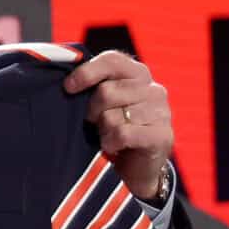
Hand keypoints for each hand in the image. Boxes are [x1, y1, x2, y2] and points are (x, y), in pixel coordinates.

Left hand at [63, 49, 174, 201]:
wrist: (136, 168)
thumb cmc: (114, 129)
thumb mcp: (103, 103)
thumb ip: (93, 86)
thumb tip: (66, 80)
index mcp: (138, 74)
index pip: (112, 60)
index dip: (87, 72)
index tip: (68, 88)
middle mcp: (153, 89)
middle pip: (107, 91)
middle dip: (91, 111)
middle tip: (94, 124)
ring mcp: (161, 112)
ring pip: (113, 116)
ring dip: (102, 131)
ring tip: (107, 137)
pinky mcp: (162, 136)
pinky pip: (123, 134)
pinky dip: (111, 143)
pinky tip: (112, 147)